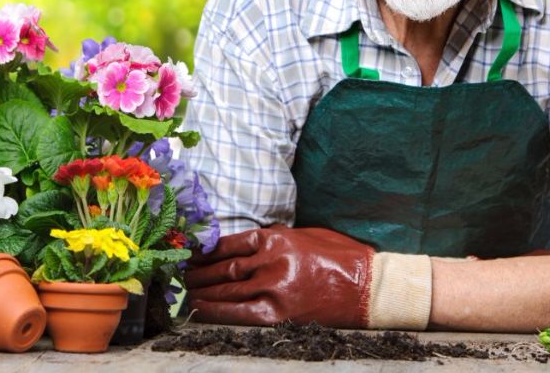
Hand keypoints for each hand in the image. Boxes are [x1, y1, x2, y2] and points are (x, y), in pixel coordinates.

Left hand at [184, 225, 375, 326]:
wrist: (367, 286)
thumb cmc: (340, 256)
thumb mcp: (304, 235)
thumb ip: (275, 239)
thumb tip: (248, 245)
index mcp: (277, 238)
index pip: (230, 242)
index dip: (206, 249)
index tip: (191, 252)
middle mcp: (271, 260)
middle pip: (225, 267)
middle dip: (200, 271)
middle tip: (182, 273)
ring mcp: (274, 287)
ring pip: (228, 288)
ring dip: (204, 290)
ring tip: (187, 290)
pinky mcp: (280, 313)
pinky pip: (240, 312)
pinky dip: (217, 310)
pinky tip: (201, 309)